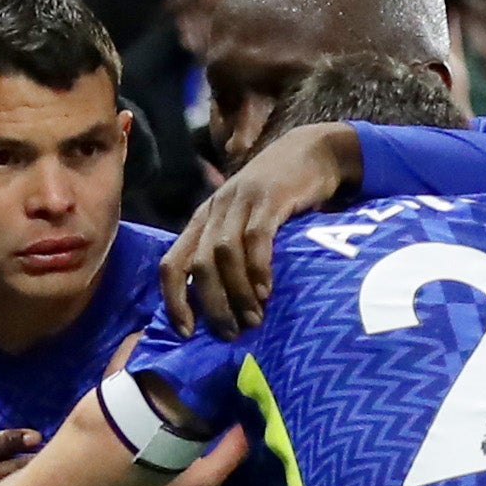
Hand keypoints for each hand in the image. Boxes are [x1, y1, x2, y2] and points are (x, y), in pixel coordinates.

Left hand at [167, 120, 359, 332]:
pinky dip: (258, 268)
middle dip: (211, 304)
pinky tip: (267, 291)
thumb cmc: (281, 196)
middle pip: (198, 264)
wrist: (314, 152)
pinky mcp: (269, 198)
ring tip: (253, 319)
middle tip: (230, 333)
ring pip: (223, 254)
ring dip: (236, 292)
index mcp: (203, 220)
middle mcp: (215, 210)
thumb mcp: (248, 221)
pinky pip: (256, 238)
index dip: (173, 300)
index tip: (186, 332)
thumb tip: (227, 306)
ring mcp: (241, 201)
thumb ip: (234, 253)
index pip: (171, 262)